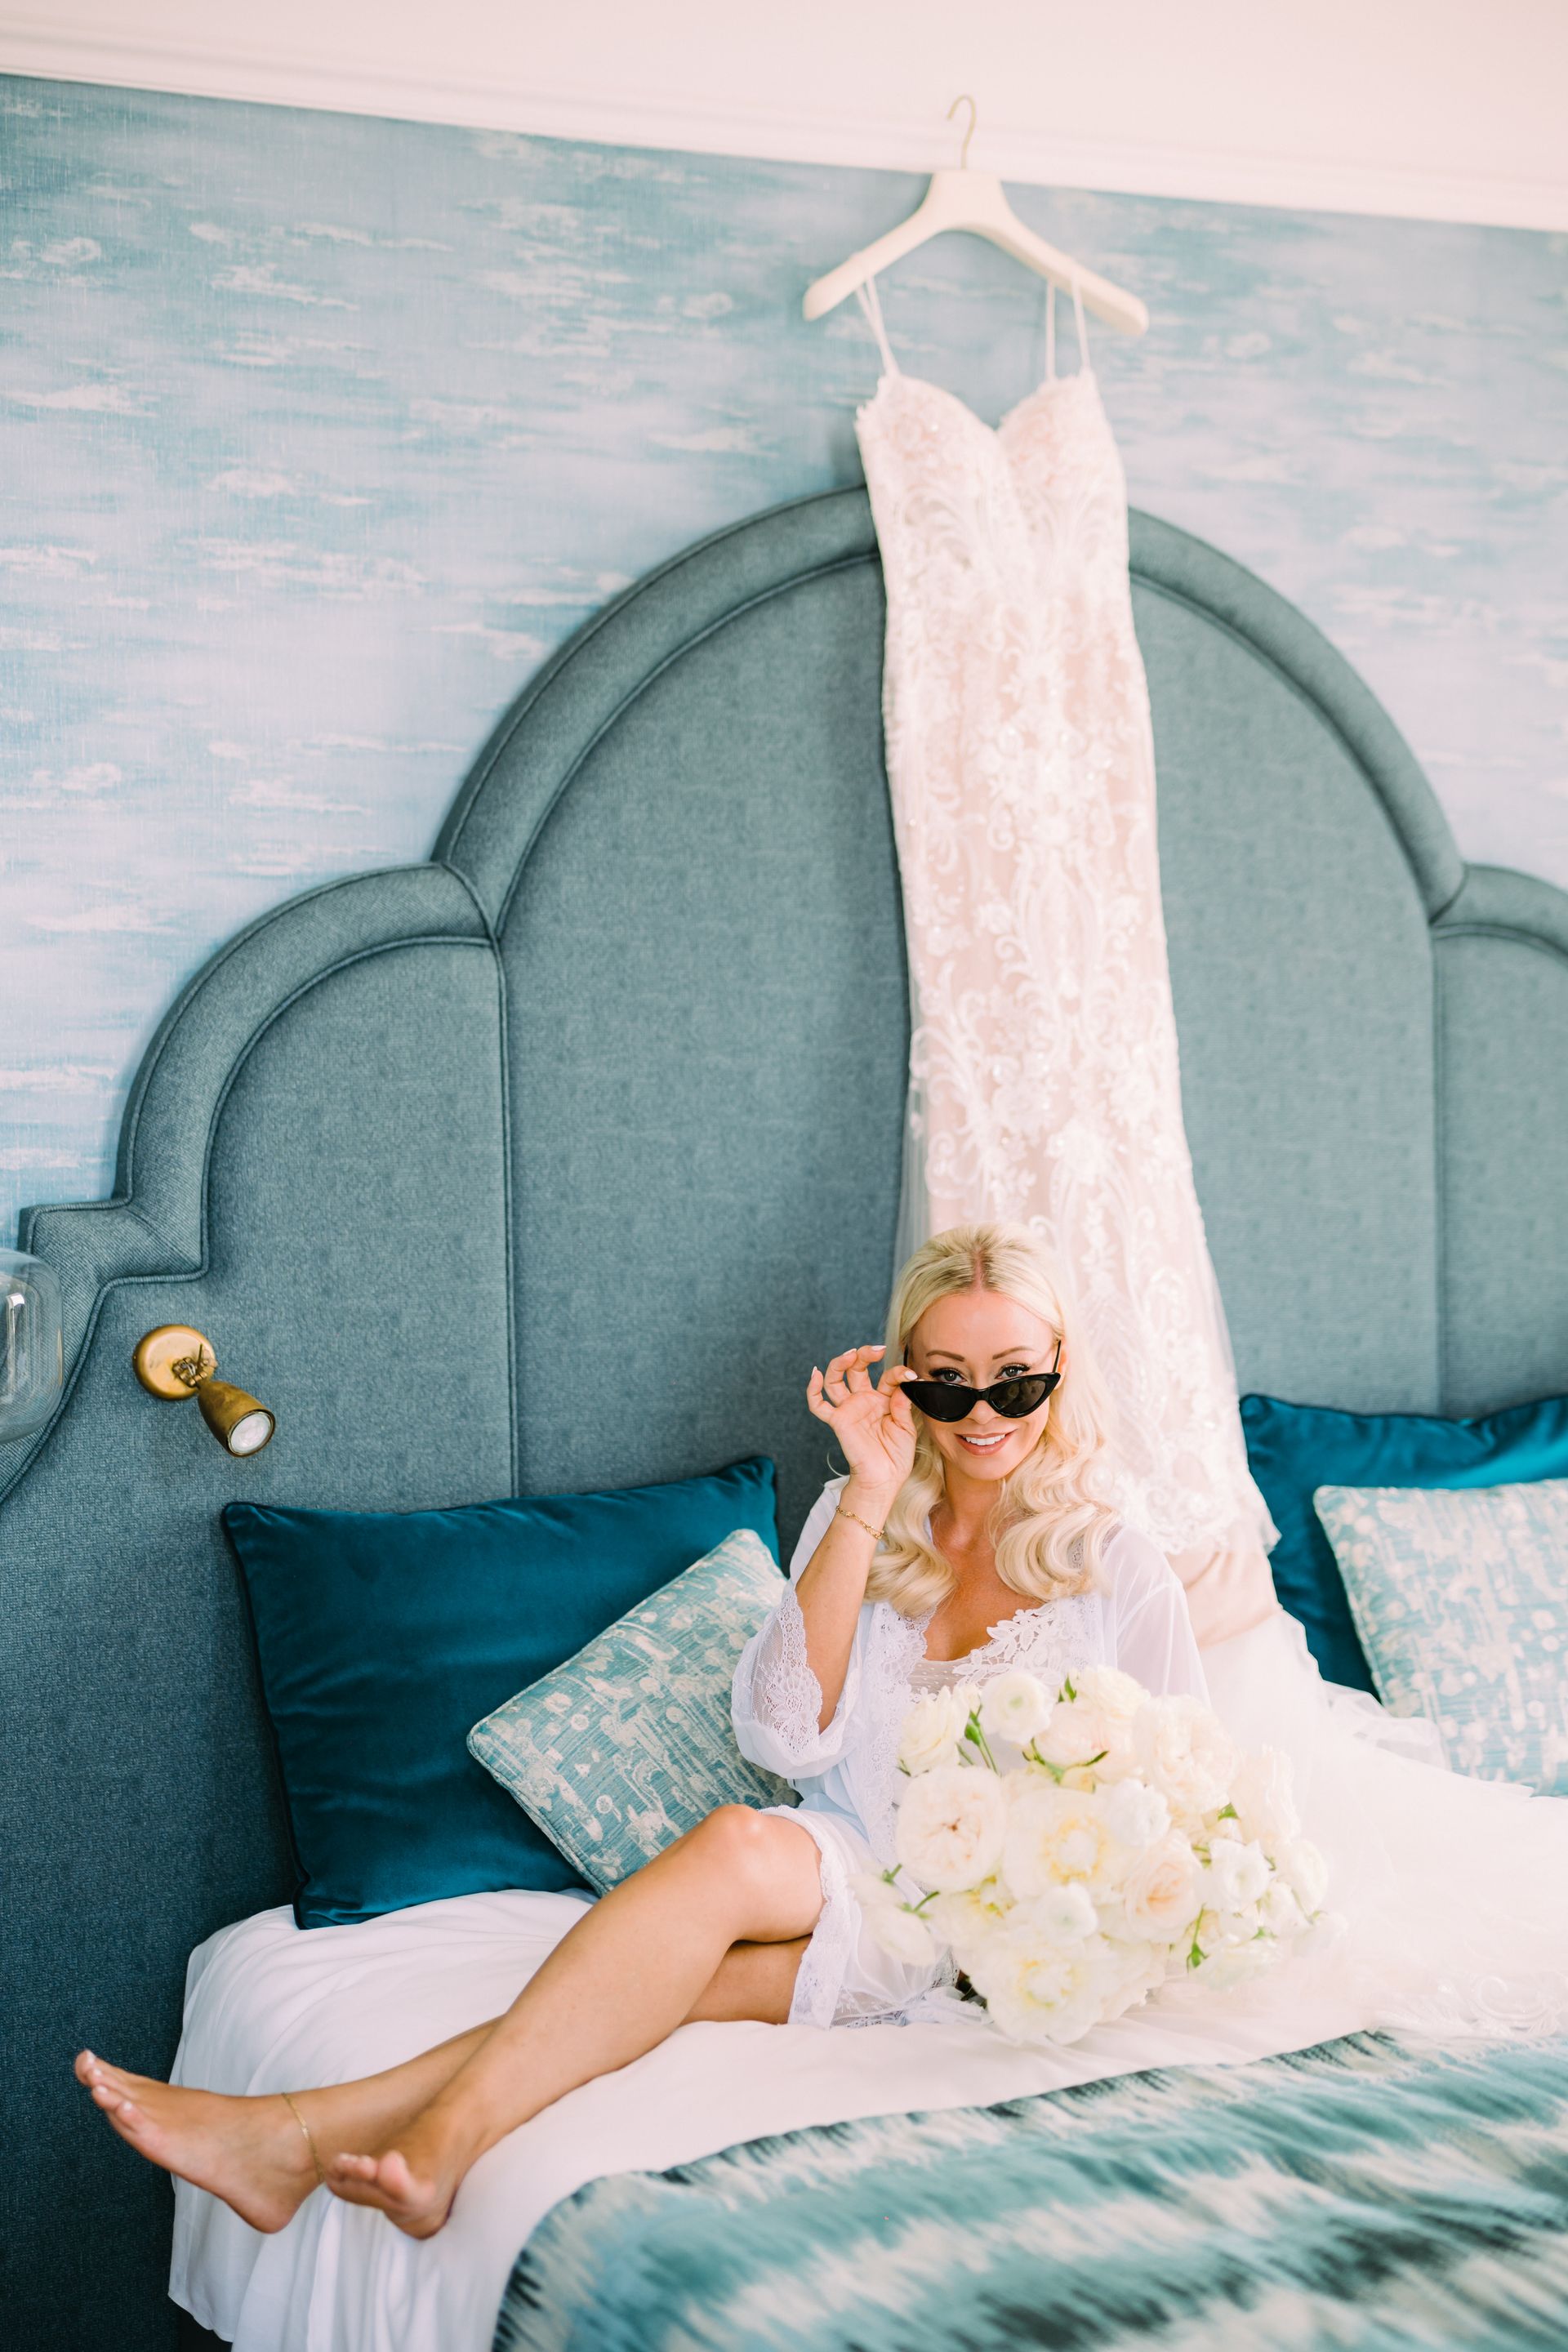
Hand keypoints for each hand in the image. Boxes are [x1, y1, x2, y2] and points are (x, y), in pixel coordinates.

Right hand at [806, 1346, 915, 1500]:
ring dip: (840, 1363)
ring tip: (850, 1354)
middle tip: (876, 1350)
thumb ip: (903, 1405)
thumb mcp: (906, 1428)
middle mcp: (864, 1401)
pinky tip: (815, 1374)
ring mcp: (849, 1409)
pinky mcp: (838, 1420)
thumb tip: (904, 1384)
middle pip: (857, 1369)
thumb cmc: (896, 1458)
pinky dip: (812, 1389)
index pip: (887, 1377)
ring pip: (836, 1379)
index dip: (899, 1372)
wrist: (884, 1480)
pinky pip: (818, 1404)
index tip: (912, 1375)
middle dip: (864, 1354)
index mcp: (882, 1401)